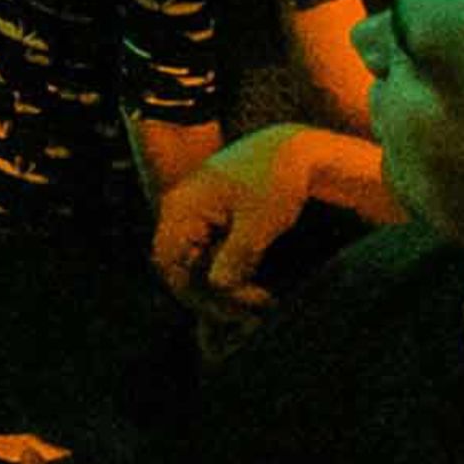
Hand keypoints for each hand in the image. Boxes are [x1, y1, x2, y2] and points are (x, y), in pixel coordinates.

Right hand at [152, 124, 315, 317]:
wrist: (293, 151)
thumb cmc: (276, 180)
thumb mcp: (259, 223)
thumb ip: (236, 257)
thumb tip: (217, 287)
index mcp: (183, 206)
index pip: (170, 263)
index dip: (195, 293)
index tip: (232, 312)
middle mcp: (180, 210)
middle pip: (179, 266)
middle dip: (210, 293)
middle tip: (249, 311)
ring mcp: (194, 213)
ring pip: (194, 262)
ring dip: (221, 285)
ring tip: (258, 299)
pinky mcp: (210, 218)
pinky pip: (207, 253)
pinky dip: (226, 271)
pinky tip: (252, 284)